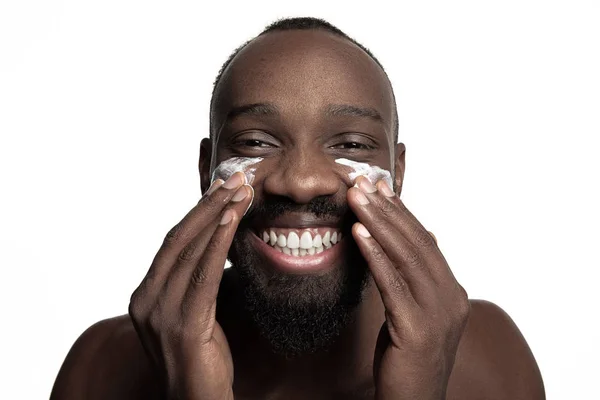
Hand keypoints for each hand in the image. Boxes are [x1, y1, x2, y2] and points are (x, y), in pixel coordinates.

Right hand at [128, 172, 252, 399]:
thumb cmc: (202, 356)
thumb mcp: (193, 311)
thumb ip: (196, 280)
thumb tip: (219, 245)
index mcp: (146, 294)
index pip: (172, 241)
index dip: (198, 211)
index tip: (222, 187)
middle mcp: (146, 299)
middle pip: (178, 238)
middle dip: (209, 204)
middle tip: (235, 177)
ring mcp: (161, 313)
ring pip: (191, 250)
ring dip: (218, 215)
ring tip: (241, 190)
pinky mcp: (184, 326)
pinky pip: (204, 274)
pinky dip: (219, 241)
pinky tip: (234, 219)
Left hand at [348, 176, 469, 399]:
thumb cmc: (408, 358)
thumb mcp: (415, 312)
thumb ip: (415, 278)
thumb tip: (416, 239)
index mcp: (451, 291)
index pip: (425, 241)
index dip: (401, 212)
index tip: (379, 187)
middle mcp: (451, 297)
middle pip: (417, 242)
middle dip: (387, 210)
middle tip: (362, 183)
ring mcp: (437, 314)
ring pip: (406, 257)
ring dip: (379, 223)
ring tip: (357, 199)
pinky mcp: (416, 329)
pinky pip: (393, 284)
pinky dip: (375, 255)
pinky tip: (358, 235)